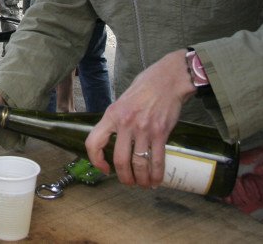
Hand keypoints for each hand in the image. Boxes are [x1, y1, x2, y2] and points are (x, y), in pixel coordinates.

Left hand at [84, 50, 193, 188]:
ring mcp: (144, 129)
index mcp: (112, 115)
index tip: (103, 168)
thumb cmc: (144, 88)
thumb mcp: (121, 101)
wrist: (168, 80)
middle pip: (119, 160)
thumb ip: (116, 120)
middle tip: (128, 182)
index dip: (95, 160)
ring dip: (141, 179)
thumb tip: (113, 139)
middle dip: (123, 177)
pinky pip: (157, 160)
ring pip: (139, 164)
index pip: (94, 142)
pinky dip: (156, 174)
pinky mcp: (160, 133)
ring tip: (143, 184)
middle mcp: (126, 123)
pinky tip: (156, 180)